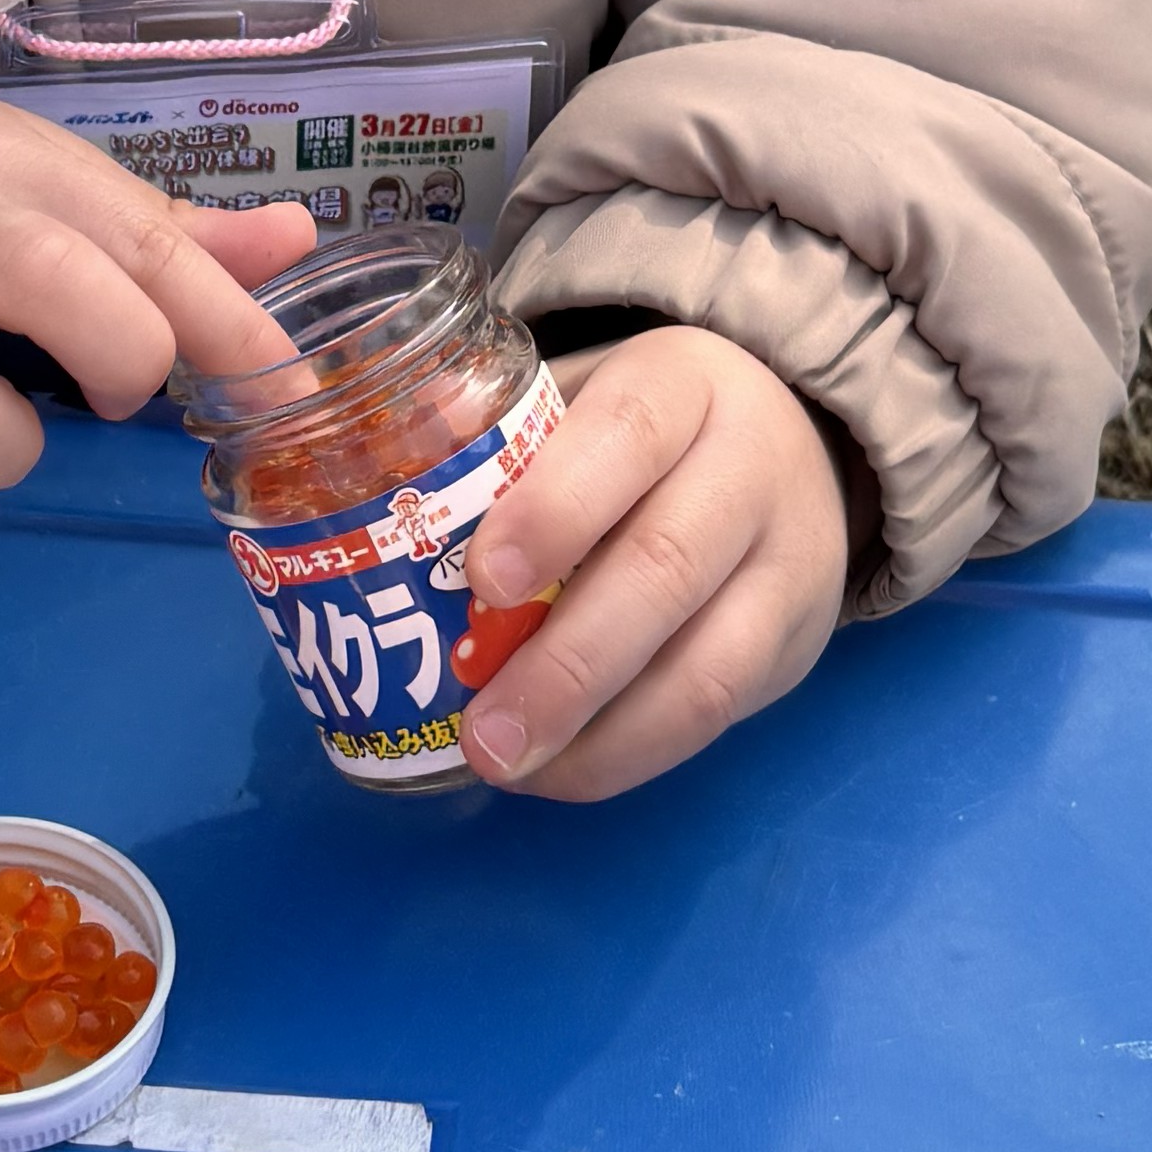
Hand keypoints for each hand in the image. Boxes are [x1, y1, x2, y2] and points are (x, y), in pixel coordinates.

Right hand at [0, 88, 313, 549]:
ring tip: (7, 432)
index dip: (226, 320)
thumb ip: (164, 233)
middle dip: (122, 353)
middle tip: (118, 383)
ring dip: (6, 452)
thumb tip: (297, 238)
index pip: (134, 241)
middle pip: (44, 286)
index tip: (284, 385)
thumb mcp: (40, 180)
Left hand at [457, 327, 848, 801]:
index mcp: (682, 382)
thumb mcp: (581, 398)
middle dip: (566, 663)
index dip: (555, 510)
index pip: (626, 432)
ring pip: (709, 663)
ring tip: (512, 769)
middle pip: (666, 566)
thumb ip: (493, 439)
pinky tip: (561, 769)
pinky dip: (633, 754)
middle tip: (481, 731)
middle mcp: (751, 465)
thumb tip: (355, 488)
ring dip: (602, 735)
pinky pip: (720, 713)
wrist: (793, 447)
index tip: (483, 581)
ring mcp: (788, 560)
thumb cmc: (635, 433)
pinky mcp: (796, 643)